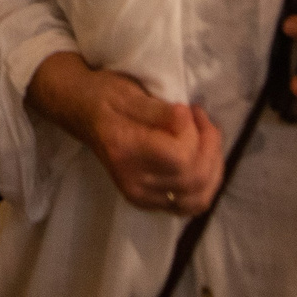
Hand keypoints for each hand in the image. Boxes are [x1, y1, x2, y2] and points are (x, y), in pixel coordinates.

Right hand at [27, 52, 222, 214]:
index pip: (180, 157)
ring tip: (205, 136)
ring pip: (199, 196)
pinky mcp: (149, 202)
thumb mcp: (128, 92)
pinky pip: (191, 204)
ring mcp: (141, 196)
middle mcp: (133, 181)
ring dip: (213, 165)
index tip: (186, 108)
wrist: (82, 113)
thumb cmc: (105, 96)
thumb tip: (183, 118)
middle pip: (194, 178)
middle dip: (209, 144)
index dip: (193, 132)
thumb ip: (157, 109)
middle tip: (199, 117)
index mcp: (125, 151)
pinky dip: (206, 184)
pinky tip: (203, 158)